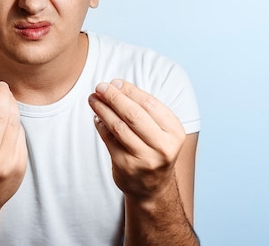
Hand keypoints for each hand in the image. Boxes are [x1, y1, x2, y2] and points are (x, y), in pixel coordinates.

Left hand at [88, 79, 185, 200]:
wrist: (153, 187)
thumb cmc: (154, 149)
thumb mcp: (160, 130)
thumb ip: (143, 109)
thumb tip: (115, 85)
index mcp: (175, 132)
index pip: (149, 104)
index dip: (129, 90)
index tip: (114, 82)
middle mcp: (163, 146)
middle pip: (133, 114)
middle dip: (113, 97)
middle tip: (100, 87)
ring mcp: (144, 158)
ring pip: (118, 126)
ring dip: (102, 109)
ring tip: (93, 99)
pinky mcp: (126, 166)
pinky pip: (109, 139)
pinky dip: (100, 125)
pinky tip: (96, 117)